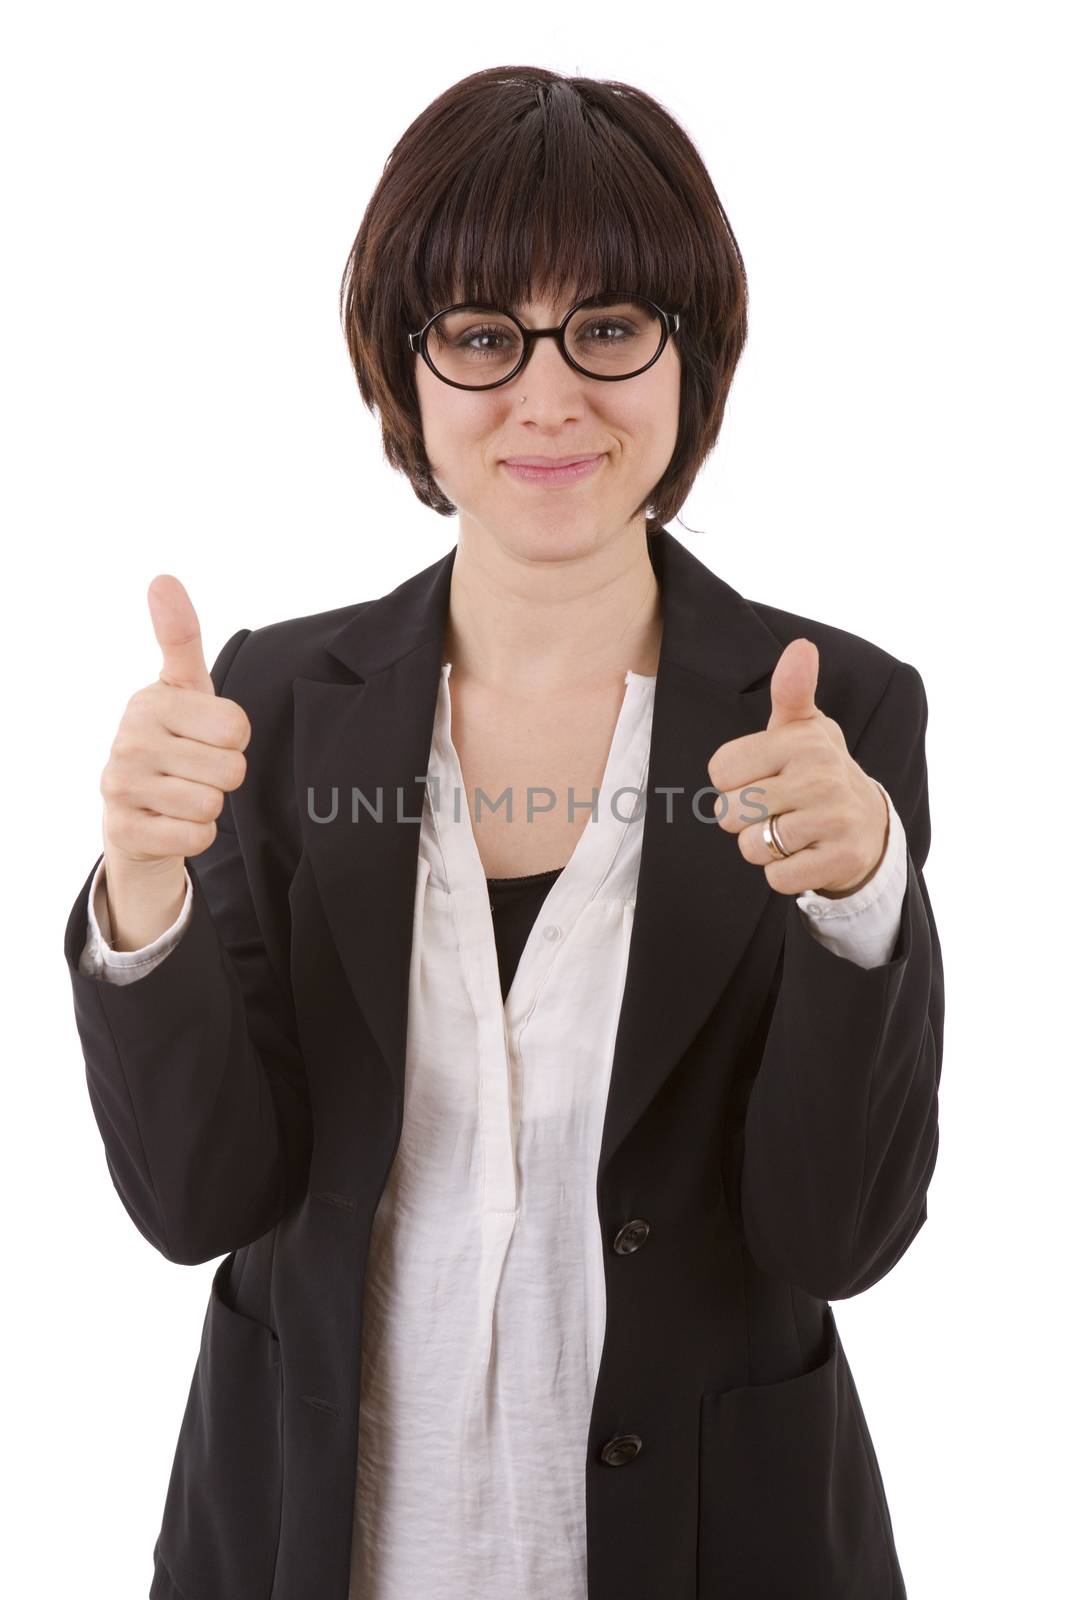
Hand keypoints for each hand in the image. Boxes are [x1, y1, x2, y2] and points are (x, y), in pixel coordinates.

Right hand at [100, 576, 251, 872]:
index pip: (237, 726)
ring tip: (182, 794)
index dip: (234, 739)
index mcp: (151, 701)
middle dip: (224, 776)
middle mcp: (130, 740)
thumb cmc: (173, 741)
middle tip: (197, 770)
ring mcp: (121, 786)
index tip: (208, 736)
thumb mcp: (184, 688)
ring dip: (209, 806)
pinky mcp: (124, 831)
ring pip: (212, 805)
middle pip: (230, 769)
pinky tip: (172, 821)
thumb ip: (180, 636)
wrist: (134, 813)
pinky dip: (195, 834)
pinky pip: (195, 837)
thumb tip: (162, 577)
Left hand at [707, 638, 889, 896]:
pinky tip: (804, 854)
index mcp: (802, 741)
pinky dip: (782, 873)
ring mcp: (834, 818)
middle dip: (743, 818)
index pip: (720, 770)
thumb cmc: (817, 770)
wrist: (869, 825)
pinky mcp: (840, 859)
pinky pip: (777, 878)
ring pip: (752, 847)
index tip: (761, 776)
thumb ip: (791, 690)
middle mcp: (821, 776)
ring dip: (762, 847)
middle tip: (774, 808)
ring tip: (789, 830)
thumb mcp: (803, 728)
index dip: (732, 780)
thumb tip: (801, 647)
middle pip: (730, 812)